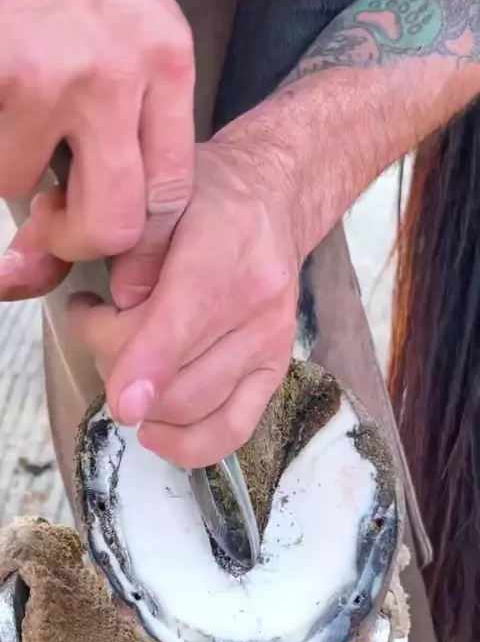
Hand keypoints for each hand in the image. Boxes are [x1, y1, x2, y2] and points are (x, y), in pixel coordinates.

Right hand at [0, 0, 193, 297]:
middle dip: (74, 238)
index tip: (124, 276)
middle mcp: (120, 67)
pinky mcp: (3, 75)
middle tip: (52, 217)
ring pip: (22, 187)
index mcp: (165, 59)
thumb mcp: (124, 33)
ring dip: (9, 169)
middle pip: (114, 222)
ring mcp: (52, 71)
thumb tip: (101, 230)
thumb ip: (128, 119)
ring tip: (11, 112)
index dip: (144, 247)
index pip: (172, 192)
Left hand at [68, 142, 300, 466]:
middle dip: (114, 363)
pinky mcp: (275, 371)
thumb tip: (74, 290)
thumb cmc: (204, 199)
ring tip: (125, 356)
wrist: (272, 203)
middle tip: (96, 323)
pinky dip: (186, 445)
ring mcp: (269, 344)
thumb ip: (104, 240)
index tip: (121, 402)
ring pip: (193, 408)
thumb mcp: (149, 196)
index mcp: (223, 252)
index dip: (148, 367)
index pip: (184, 321)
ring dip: (140, 398)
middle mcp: (255, 306)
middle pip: (175, 376)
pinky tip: (154, 427)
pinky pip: (231, 431)